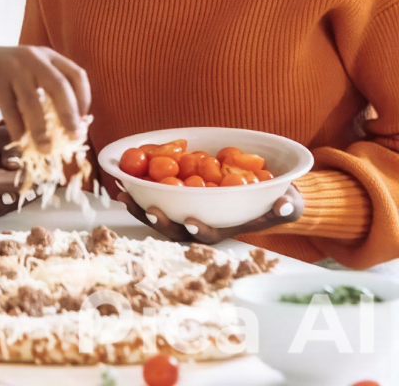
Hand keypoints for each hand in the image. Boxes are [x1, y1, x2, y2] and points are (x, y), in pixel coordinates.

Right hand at [0, 39, 90, 147]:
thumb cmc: (5, 74)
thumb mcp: (30, 72)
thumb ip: (48, 89)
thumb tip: (71, 125)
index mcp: (48, 56)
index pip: (76, 75)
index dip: (84, 99)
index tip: (82, 121)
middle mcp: (33, 58)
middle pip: (59, 85)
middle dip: (69, 115)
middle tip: (73, 137)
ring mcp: (13, 67)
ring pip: (33, 101)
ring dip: (41, 129)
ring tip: (45, 149)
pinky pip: (10, 109)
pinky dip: (17, 128)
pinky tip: (20, 141)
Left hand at [115, 184, 303, 243]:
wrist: (264, 186)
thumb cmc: (276, 199)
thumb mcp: (288, 202)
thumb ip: (287, 205)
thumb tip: (284, 204)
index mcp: (226, 228)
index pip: (211, 235)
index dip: (200, 231)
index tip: (192, 221)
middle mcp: (203, 222)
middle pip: (177, 229)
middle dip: (160, 221)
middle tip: (148, 207)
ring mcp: (187, 209)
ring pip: (160, 213)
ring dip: (140, 205)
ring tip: (123, 192)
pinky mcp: (177, 193)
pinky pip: (154, 192)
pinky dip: (138, 186)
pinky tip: (122, 174)